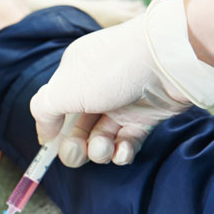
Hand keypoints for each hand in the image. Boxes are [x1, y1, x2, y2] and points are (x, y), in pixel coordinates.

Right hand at [30, 0, 213, 166]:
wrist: (170, 60)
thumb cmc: (112, 69)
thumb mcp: (63, 88)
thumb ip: (43, 111)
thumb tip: (44, 134)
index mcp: (74, 73)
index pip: (55, 106)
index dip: (52, 129)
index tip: (50, 147)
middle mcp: (97, 86)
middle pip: (77, 127)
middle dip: (74, 146)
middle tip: (77, 153)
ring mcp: (122, 101)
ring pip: (101, 137)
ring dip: (99, 151)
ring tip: (105, 149)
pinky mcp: (147, 115)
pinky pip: (128, 140)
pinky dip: (122, 151)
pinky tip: (122, 152)